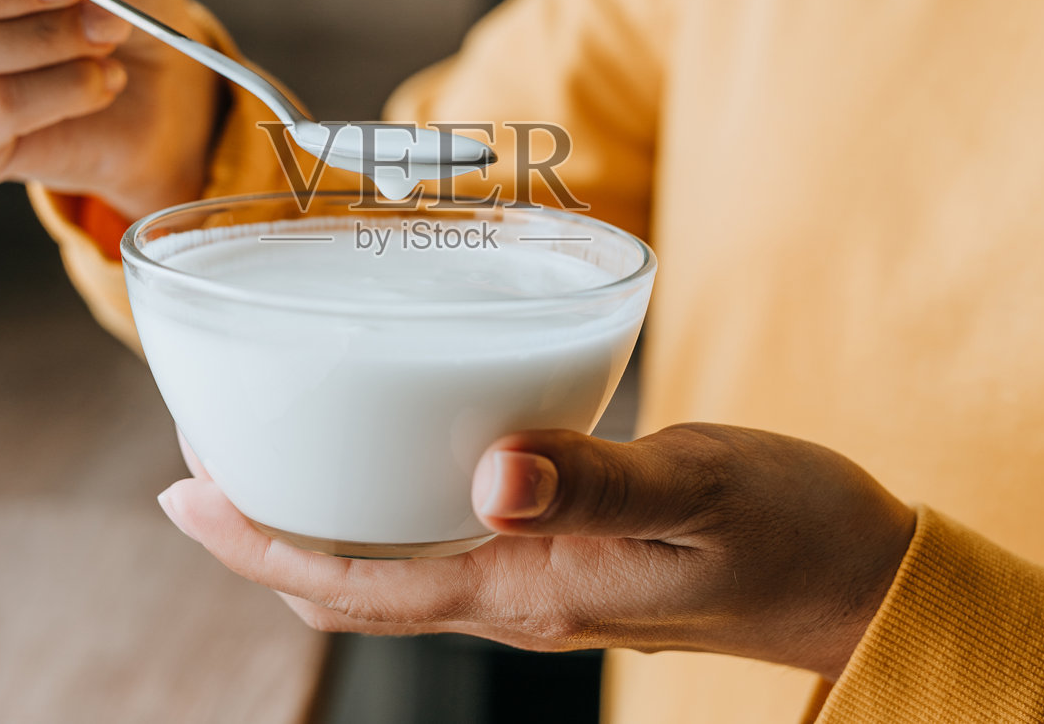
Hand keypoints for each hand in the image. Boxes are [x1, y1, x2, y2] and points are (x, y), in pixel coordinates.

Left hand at [159, 424, 915, 679]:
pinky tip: (387, 448)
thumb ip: (601, 482)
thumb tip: (494, 474)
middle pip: (351, 584)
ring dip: (318, 519)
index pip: (356, 584)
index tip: (186, 495)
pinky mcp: (563, 554)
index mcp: (529, 587)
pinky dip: (387, 502)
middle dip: (265, 535)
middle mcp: (516, 594)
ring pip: (391, 566)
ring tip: (270, 453)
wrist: (856, 579)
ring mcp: (538, 581)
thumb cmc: (790, 534)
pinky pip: (442, 541)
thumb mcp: (702, 494)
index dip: (259, 546)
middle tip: (202, 462)